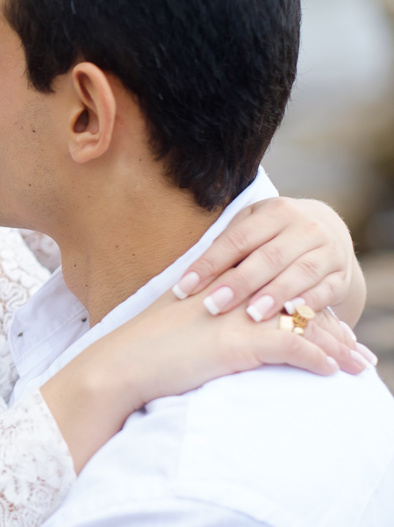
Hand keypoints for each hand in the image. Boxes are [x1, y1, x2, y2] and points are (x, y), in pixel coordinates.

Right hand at [43, 291, 363, 472]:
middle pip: (296, 306)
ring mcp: (237, 316)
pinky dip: (317, 359)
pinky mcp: (238, 340)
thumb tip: (213, 337)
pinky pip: (292, 346)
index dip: (307, 312)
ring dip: (337, 347)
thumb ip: (200, 325)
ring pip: (303, 324)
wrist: (119, 365)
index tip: (331, 329)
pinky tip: (332, 373)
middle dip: (333, 330)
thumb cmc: (140, 353)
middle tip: (359, 351)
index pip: (275, 294)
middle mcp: (233, 296)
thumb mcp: (177, 329)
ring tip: (360, 366)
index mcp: (220, 290)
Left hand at [173, 196, 369, 346]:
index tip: (184, 288)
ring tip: (251, 315)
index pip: (237, 240)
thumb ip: (226, 246)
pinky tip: (291, 314)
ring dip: (274, 295)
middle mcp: (305, 227)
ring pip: (300, 273)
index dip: (209, 264)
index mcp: (275, 212)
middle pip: (268, 257)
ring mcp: (328, 251)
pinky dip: (309, 303)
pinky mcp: (341, 275)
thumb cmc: (273, 235)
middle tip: (213, 306)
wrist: (328, 232)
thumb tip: (186, 275)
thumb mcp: (252, 228)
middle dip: (239, 283)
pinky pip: (326, 290)